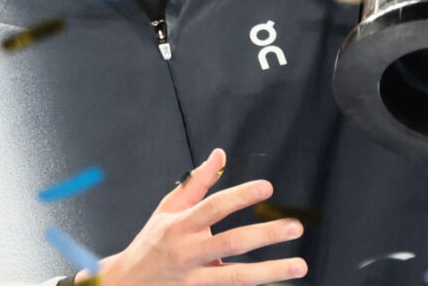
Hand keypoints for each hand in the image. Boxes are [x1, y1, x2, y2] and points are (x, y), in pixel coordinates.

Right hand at [81, 149, 306, 285]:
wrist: (127, 283)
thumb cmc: (153, 240)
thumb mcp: (169, 208)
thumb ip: (197, 182)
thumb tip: (220, 154)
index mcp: (181, 225)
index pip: (214, 207)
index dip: (240, 196)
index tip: (267, 187)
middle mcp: (188, 252)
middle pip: (231, 243)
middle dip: (265, 234)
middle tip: (294, 227)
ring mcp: (194, 279)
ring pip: (236, 277)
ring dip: (271, 271)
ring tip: (300, 265)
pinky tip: (277, 283)